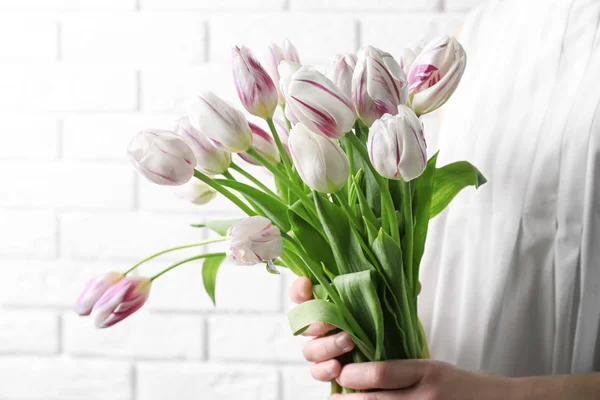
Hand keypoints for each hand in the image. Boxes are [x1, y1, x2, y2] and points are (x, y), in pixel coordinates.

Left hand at [289, 277, 517, 399]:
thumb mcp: (434, 366)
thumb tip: (366, 367)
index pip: (381, 373)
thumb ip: (403, 368)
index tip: (342, 373)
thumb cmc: (465, 385)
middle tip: (334, 396)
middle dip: (350, 399)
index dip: (355, 376)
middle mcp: (425, 397)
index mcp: (427, 372)